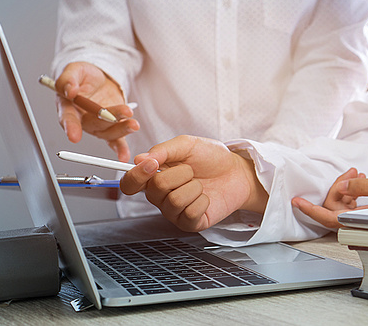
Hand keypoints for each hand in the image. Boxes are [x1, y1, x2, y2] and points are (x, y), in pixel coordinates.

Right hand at [55, 62, 138, 161]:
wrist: (100, 78)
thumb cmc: (84, 76)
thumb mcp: (75, 69)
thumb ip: (68, 79)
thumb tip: (69, 91)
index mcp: (68, 107)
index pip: (68, 118)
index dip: (70, 127)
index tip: (74, 136)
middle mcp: (82, 120)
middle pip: (94, 124)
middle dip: (108, 120)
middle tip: (123, 113)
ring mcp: (98, 125)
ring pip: (108, 131)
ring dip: (121, 129)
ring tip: (133, 123)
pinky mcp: (111, 127)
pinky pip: (115, 140)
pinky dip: (120, 148)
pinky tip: (124, 155)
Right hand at [120, 135, 268, 231]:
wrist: (237, 171)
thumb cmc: (211, 158)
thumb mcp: (187, 145)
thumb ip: (163, 150)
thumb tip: (139, 159)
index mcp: (154, 176)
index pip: (129, 183)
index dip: (136, 175)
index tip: (152, 164)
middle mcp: (160, 196)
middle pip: (155, 188)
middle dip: (179, 173)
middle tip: (191, 170)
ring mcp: (174, 212)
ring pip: (174, 200)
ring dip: (193, 187)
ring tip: (200, 184)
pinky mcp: (189, 223)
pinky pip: (189, 213)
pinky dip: (202, 201)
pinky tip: (206, 197)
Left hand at [292, 168, 367, 227]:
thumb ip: (363, 187)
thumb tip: (343, 186)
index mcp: (366, 221)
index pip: (330, 218)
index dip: (311, 210)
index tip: (297, 202)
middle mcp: (364, 227)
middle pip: (336, 210)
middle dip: (338, 187)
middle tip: (352, 172)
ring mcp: (366, 226)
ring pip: (344, 209)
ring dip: (347, 190)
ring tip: (359, 174)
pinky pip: (353, 211)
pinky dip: (353, 196)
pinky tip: (362, 183)